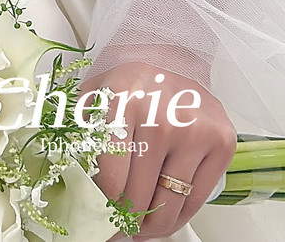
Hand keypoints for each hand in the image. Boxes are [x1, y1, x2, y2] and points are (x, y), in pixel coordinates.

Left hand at [83, 60, 235, 238]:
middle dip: (125, 217)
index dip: (102, 205)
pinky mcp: (221, 142)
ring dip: (151, 225)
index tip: (100, 212)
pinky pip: (196, 203)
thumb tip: (62, 186)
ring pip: (167, 206)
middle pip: (138, 198)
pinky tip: (164, 211)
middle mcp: (163, 115)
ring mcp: (196, 130)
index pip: (110, 180)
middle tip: (120, 221)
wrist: (171, 59)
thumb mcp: (93, 98)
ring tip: (140, 223)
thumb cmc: (129, 85)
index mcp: (124, 100)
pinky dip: (178, 217)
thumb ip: (74, 135)